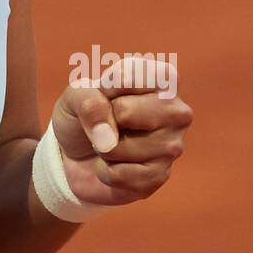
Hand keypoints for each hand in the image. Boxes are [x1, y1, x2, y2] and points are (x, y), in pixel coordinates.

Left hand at [51, 55, 192, 206]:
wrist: (78, 154)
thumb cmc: (85, 114)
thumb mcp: (76, 94)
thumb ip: (87, 100)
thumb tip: (108, 136)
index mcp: (163, 79)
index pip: (127, 76)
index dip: (104, 87)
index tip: (106, 93)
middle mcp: (176, 111)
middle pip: (125, 111)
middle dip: (103, 120)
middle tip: (109, 123)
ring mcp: (172, 146)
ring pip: (117, 147)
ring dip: (102, 149)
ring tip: (112, 144)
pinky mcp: (159, 176)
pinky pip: (118, 174)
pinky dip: (104, 171)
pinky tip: (115, 166)